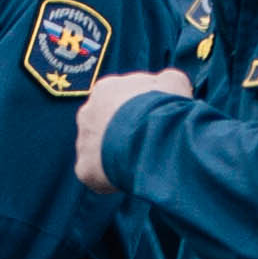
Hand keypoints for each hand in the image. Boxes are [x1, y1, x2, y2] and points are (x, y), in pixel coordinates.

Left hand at [77, 67, 193, 193]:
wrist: (152, 137)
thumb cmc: (163, 107)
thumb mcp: (174, 83)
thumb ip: (167, 80)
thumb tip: (166, 81)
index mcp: (106, 89)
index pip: (119, 99)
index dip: (138, 111)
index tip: (153, 121)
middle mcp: (87, 111)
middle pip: (105, 124)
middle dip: (123, 133)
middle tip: (146, 143)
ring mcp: (83, 140)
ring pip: (98, 150)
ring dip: (114, 155)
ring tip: (139, 161)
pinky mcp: (84, 168)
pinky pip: (96, 175)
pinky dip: (110, 178)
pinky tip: (130, 177)